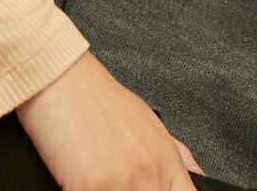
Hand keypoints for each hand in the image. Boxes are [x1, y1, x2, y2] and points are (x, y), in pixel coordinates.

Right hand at [16, 49, 205, 188]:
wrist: (59, 77)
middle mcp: (147, 172)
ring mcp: (120, 182)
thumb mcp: (146, 118)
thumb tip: (197, 174)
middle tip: (119, 181)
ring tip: (99, 178)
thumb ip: (175, 152)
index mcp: (164, 158)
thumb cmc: (96, 95)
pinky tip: (78, 180)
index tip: (155, 189)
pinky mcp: (89, 187)